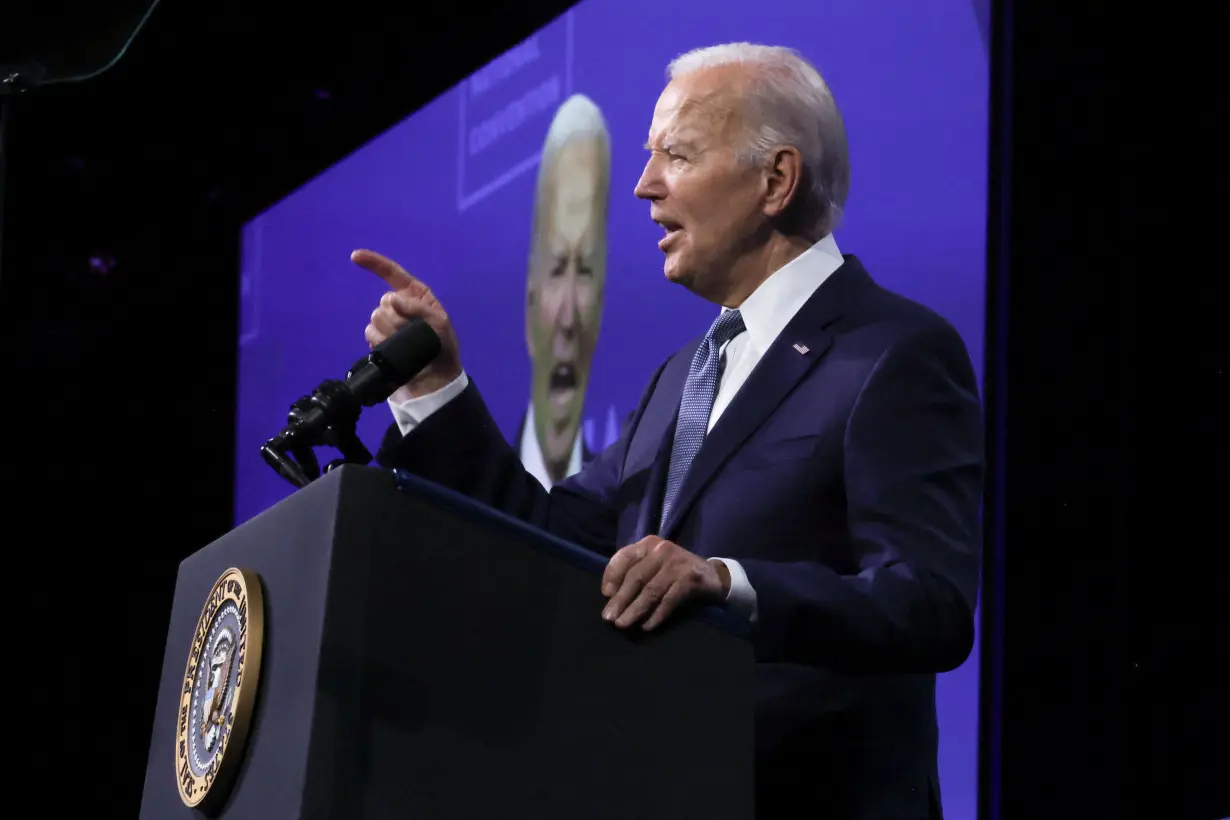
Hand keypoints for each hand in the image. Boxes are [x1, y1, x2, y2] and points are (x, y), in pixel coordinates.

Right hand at [352, 248, 462, 396]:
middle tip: (412, 333)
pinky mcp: (380, 340)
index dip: (375, 263)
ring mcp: (389, 324)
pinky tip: (392, 349)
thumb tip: (392, 299)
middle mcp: (400, 306)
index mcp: (416, 296)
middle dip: (397, 318)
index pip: (393, 274)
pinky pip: (371, 333)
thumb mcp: (440, 324)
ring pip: (375, 318)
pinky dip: (380, 341)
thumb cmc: (443, 348)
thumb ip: (418, 308)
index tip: (355, 257)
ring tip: (405, 345)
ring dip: (390, 332)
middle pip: (384, 302)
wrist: (434, 380)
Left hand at [600, 536, 730, 630]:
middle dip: (620, 599)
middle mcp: (662, 550)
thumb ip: (635, 573)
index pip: (624, 557)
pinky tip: (647, 626)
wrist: (713, 576)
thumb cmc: (675, 572)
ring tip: (623, 624)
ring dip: (635, 610)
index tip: (605, 594)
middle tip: (609, 618)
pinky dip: (656, 615)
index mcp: (648, 544)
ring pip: (651, 590)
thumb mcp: (654, 565)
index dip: (612, 575)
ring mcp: (677, 563)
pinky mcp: (690, 578)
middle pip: (636, 577)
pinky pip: (669, 600)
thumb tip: (611, 596)